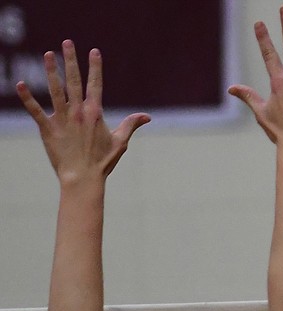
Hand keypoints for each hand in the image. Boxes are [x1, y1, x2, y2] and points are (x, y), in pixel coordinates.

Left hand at [17, 42, 149, 184]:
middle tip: (67, 43)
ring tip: (48, 54)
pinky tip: (20, 84)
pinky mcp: (48, 129)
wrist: (83, 178)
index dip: (95, 67)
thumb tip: (147, 117)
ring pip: (55, 91)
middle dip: (71, 61)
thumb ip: (130, 125)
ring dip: (51, 71)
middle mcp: (78, 113)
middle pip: (74, 82)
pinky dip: (27, 98)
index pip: (95, 85)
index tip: (94, 51)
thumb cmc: (103, 162)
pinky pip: (35, 111)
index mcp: (95, 114)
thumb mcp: (120, 142)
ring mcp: (62, 120)